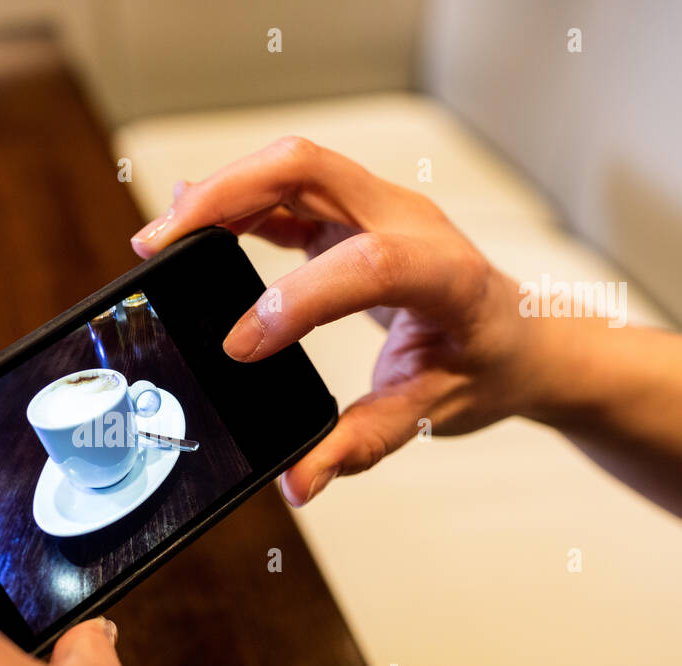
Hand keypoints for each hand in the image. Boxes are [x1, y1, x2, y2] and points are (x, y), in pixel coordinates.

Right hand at [131, 136, 537, 504]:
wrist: (523, 335)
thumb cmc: (486, 368)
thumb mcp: (433, 413)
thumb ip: (362, 444)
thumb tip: (297, 482)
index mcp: (445, 273)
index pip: (368, 264)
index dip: (297, 300)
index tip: (238, 349)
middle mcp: (410, 220)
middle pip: (308, 169)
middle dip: (225, 196)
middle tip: (159, 243)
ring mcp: (377, 207)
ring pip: (288, 168)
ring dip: (217, 194)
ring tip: (159, 240)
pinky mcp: (349, 215)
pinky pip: (285, 190)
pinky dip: (233, 205)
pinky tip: (191, 228)